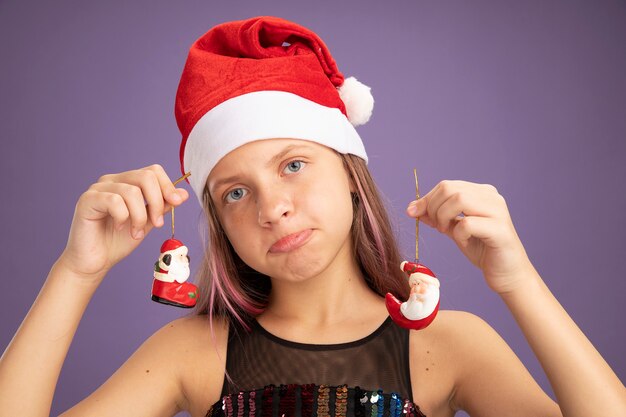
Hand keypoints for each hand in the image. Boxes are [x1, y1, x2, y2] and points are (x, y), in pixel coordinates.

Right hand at [58, 164, 188, 282]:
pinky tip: (120, 228)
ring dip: (140, 216)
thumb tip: (183, 194)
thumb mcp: (147, 222)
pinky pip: (114, 201)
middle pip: (146, 176)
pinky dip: (123, 217)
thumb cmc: (117, 241)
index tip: (177, 204)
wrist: (94, 262)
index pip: (153, 171)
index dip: (168, 186)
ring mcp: (98, 188)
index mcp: (127, 182)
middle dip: (158, 202)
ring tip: (136, 232)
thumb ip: (163, 206)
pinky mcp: (87, 200)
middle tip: (157, 223)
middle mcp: (112, 181)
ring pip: (132, 191)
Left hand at [406, 180, 533, 293]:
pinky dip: (458, 234)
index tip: (413, 213)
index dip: (426, 199)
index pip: (446, 185)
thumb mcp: (454, 229)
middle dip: (433, 208)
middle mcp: (492, 197)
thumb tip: (413, 209)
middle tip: (436, 227)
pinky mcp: (500, 229)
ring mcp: (498, 211)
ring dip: (444, 217)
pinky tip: (464, 241)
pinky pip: (468, 224)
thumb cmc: (482, 249)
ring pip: (459, 199)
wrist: (507, 273)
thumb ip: (437, 217)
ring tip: (447, 232)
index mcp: (481, 192)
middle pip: (450, 189)